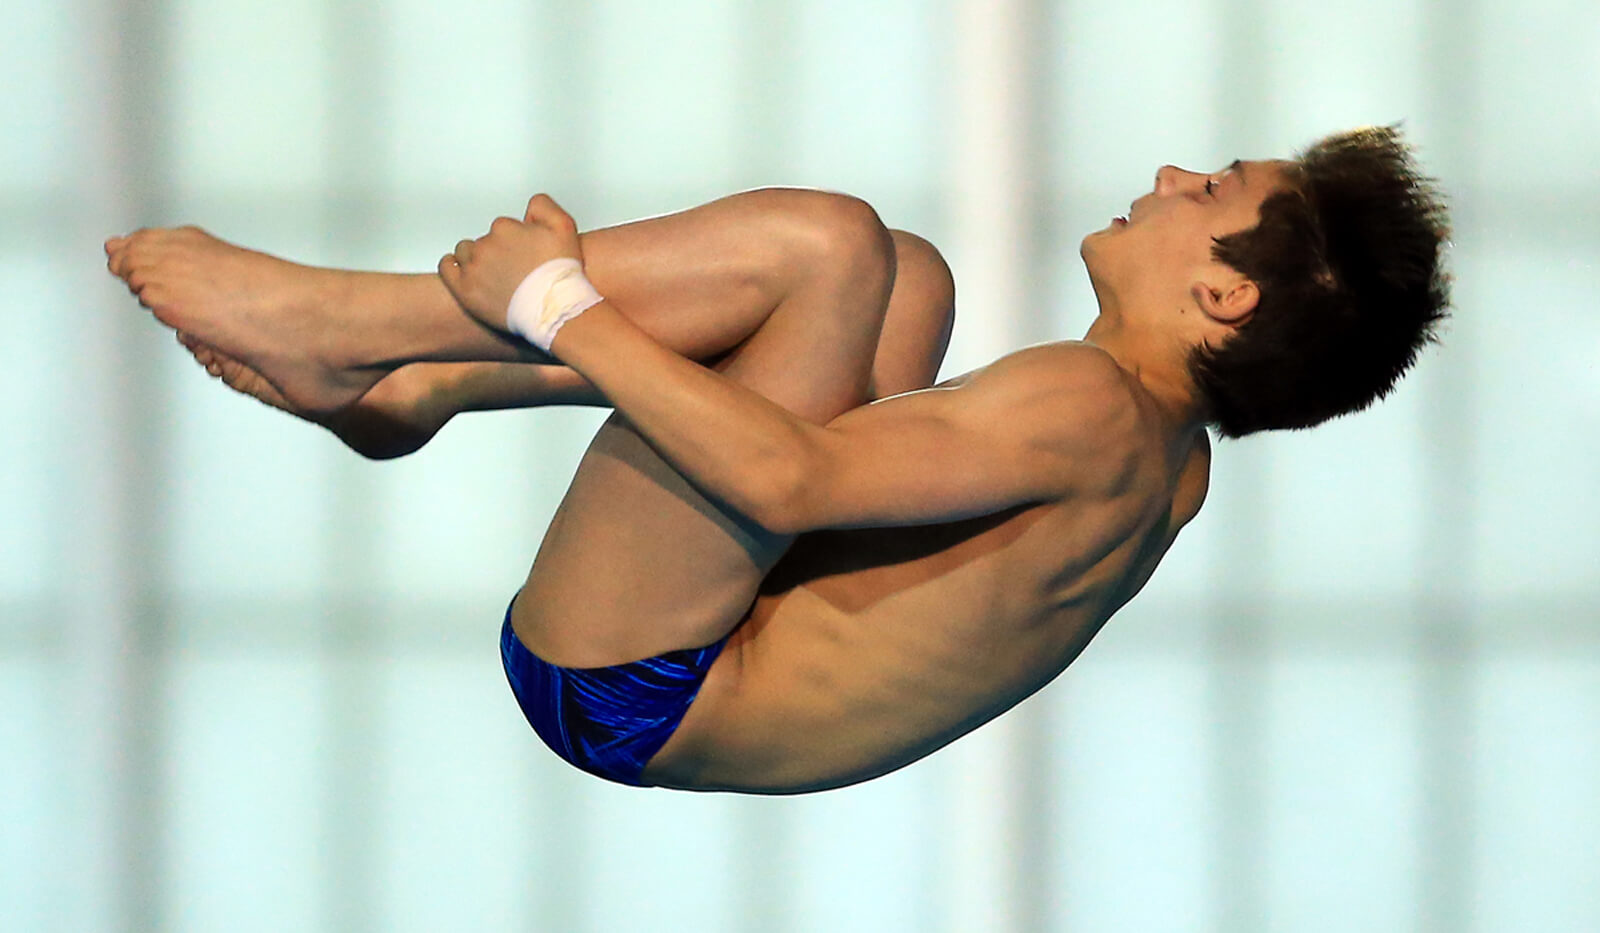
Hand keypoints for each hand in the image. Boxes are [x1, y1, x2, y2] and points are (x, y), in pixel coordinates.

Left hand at [438, 194, 584, 330]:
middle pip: (485, 240)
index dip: (515, 240)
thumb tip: (529, 205)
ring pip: (465, 252)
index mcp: (504, 227)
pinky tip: (462, 270)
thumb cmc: (561, 273)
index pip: (502, 227)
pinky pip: (447, 268)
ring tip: (493, 274)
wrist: (555, 309)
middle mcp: (485, 245)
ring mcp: (473, 268)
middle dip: (497, 250)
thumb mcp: (564, 226)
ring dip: (476, 258)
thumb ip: (543, 206)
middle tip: (513, 268)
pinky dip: (452, 265)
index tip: (523, 254)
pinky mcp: (465, 290)